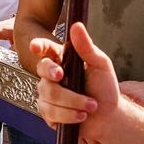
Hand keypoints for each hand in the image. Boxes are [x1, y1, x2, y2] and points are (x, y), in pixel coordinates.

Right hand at [30, 22, 122, 143]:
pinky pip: (50, 113)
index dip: (39, 46)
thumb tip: (77, 25)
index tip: (35, 47)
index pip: (47, 49)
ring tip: (91, 106)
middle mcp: (52, 76)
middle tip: (62, 76)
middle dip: (52, 73)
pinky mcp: (48, 113)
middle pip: (42, 70)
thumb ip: (87, 47)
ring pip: (49, 95)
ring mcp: (48, 95)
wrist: (108, 118)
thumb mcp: (100, 65)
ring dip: (73, 102)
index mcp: (63, 60)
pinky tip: (81, 116)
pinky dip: (69, 116)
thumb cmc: (105, 89)